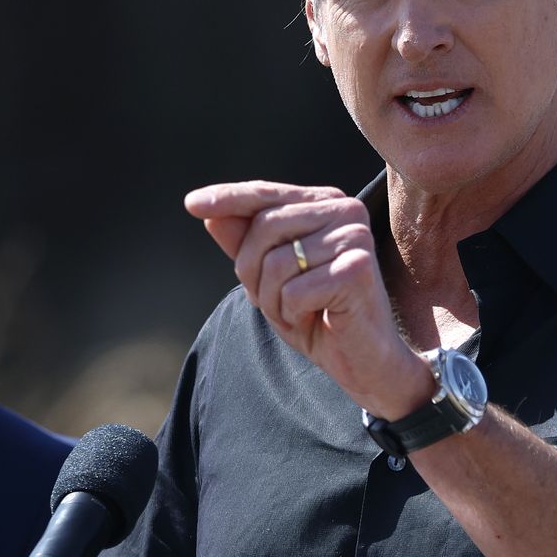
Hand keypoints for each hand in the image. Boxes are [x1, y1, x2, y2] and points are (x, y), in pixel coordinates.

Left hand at [183, 181, 434, 418]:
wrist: (365, 361)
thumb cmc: (318, 315)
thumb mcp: (270, 279)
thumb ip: (244, 244)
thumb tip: (209, 214)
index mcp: (326, 203)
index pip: (266, 194)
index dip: (227, 199)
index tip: (191, 204)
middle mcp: (345, 210)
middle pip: (263, 227)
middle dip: (252, 272)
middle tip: (276, 301)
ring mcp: (354, 237)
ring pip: (274, 263)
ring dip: (274, 300)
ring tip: (300, 311)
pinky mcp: (356, 269)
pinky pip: (292, 291)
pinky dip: (292, 314)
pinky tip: (317, 319)